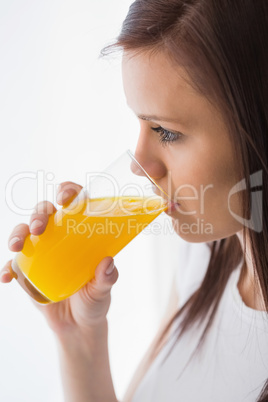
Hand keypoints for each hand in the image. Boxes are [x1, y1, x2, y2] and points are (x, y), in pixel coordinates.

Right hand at [0, 182, 118, 336]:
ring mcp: (41, 253)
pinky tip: (7, 277)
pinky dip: (7, 268)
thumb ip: (106, 278)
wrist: (77, 325)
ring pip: (24, 232)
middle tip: (39, 228)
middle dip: (39, 214)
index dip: (68, 192)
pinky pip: (13, 264)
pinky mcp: (27, 271)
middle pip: (45, 213)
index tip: (64, 196)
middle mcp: (59, 238)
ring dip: (18, 234)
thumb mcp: (102, 290)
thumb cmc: (93, 300)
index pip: (74, 204)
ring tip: (17, 246)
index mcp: (80, 234)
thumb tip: (106, 263)